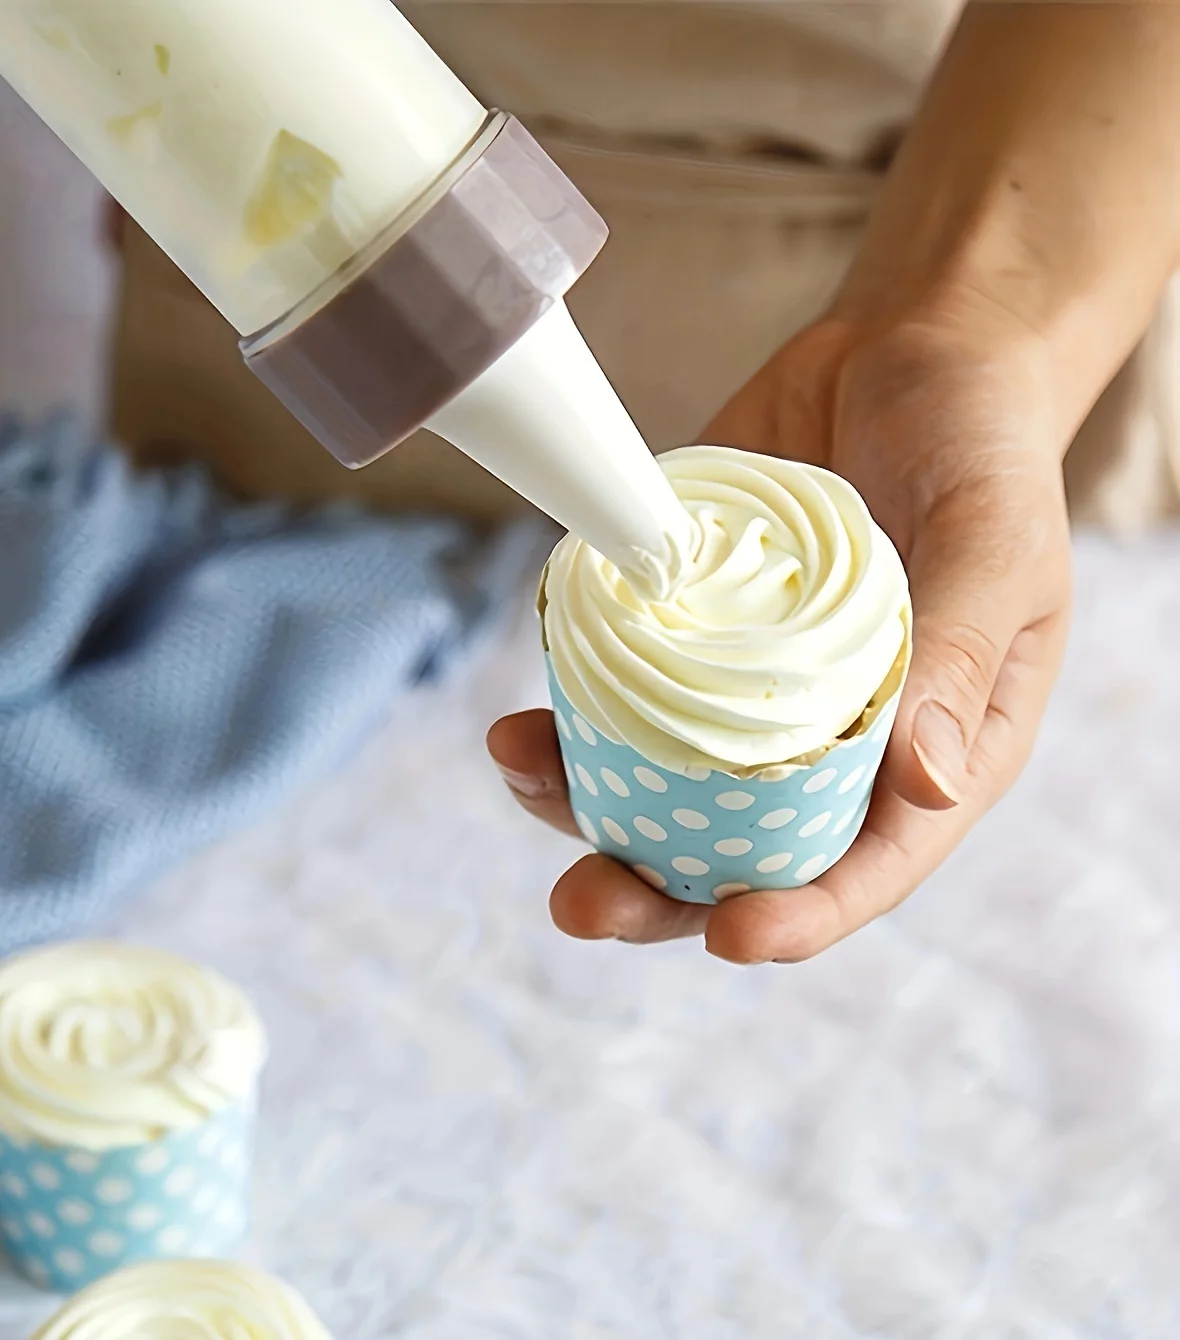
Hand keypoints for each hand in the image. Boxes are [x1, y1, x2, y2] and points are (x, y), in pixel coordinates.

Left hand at [487, 300, 1072, 961]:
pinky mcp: (682, 626)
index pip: (865, 864)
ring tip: (521, 772)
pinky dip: (569, 712)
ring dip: (584, 803)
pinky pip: (620, 691)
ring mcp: (742, 686)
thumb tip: (926, 787)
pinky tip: (525, 713)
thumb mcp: (997, 541)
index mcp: (924, 748)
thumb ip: (957, 656)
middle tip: (579, 905)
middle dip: (652, 892)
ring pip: (657, 784)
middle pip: (735, 852)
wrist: (907, 352)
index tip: (731, 937)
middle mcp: (825, 738)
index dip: (801, 916)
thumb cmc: (982, 445)